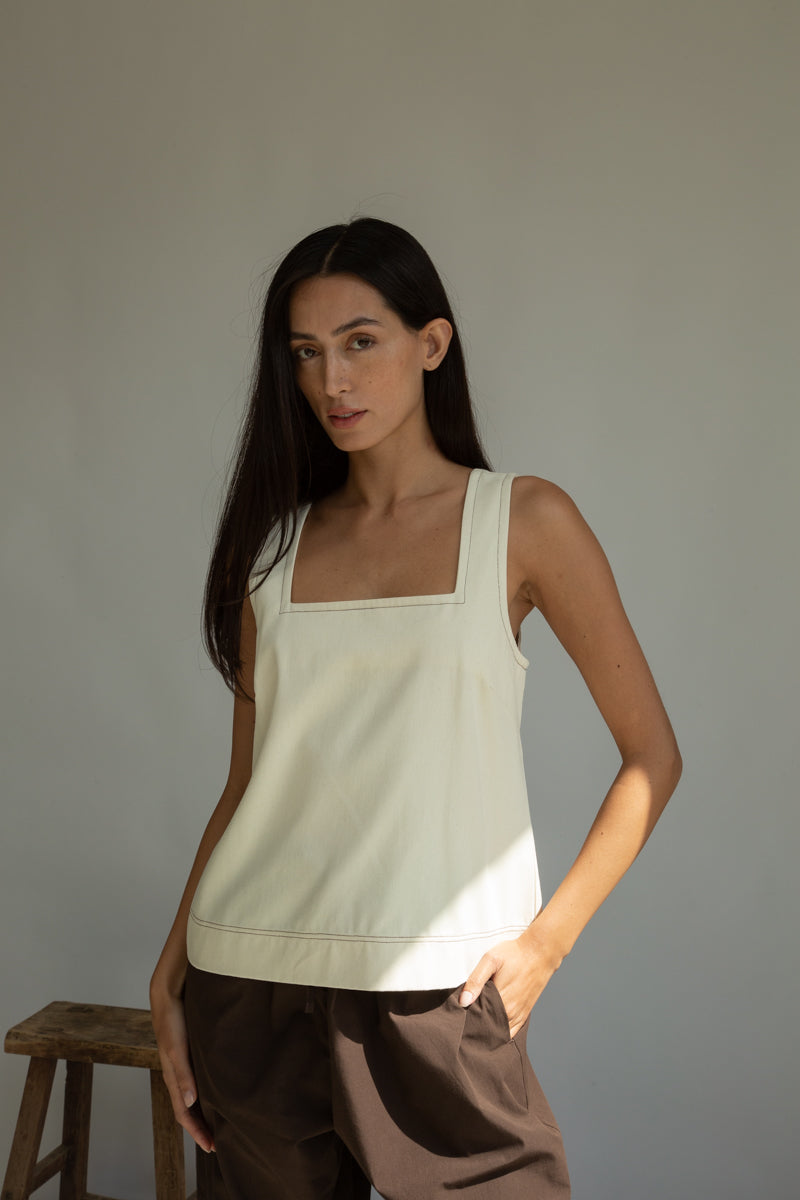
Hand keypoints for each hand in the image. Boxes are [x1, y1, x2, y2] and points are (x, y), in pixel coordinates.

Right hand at [150, 980, 214, 1153]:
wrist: (170, 993)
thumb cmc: (172, 1020)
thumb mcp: (177, 1049)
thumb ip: (183, 1075)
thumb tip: (189, 1104)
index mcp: (173, 1077)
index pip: (184, 1114)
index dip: (197, 1132)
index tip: (212, 1148)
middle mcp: (179, 1074)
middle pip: (190, 1109)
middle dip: (202, 1127)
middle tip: (221, 1142)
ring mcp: (185, 1064)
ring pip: (196, 1096)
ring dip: (207, 1111)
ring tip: (224, 1121)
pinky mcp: (192, 1052)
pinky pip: (200, 1079)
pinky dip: (209, 1092)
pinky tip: (221, 1090)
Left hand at [458, 929, 559, 1039]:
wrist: (540, 953)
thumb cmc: (514, 954)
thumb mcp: (491, 960)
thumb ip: (476, 980)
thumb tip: (463, 1002)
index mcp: (500, 1001)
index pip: (477, 1021)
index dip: (466, 1021)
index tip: (458, 1018)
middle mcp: (510, 1013)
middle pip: (488, 1030)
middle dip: (475, 1028)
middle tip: (464, 1022)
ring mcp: (519, 1016)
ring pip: (500, 1033)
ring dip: (488, 1032)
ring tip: (476, 1025)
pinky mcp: (525, 1014)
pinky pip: (512, 1032)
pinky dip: (502, 1033)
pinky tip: (493, 1029)